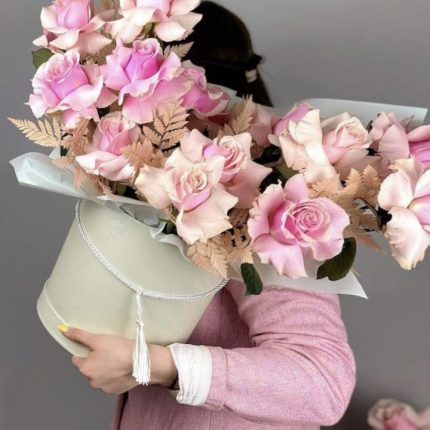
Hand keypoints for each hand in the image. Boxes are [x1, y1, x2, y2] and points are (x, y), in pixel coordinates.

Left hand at [59, 325, 177, 394]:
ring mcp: (103, 388)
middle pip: (89, 368)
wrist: (140, 362)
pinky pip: (110, 382)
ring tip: (116, 359)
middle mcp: (92, 381)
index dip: (86, 351)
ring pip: (99, 375)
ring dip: (104, 369)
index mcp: (85, 368)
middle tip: (108, 351)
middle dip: (95, 360)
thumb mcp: (98, 339)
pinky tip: (121, 367)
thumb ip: (80, 335)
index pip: (77, 358)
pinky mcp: (115, 390)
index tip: (96, 347)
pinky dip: (114, 376)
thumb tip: (64, 330)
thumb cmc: (119, 349)